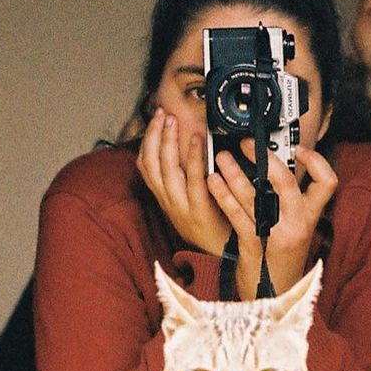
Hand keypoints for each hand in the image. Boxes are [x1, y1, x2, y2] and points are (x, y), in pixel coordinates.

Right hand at [136, 108, 230, 255]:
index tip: (154, 121)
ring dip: (167, 142)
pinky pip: (192, 180)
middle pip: (151, 163)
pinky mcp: (199, 210)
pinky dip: (192, 158)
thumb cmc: (212, 226)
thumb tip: (186, 151)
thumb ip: (185, 180)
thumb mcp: (189, 203)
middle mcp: (169, 201)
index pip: (145, 166)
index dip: (146, 141)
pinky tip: (196, 142)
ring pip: (166, 170)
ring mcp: (181, 206)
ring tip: (172, 122)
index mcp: (166, 198)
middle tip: (162, 114)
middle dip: (154, 135)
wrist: (225, 256)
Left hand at [207, 142, 336, 298]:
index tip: (298, 149)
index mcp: (309, 216)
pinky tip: (212, 182)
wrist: (276, 298)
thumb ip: (290, 202)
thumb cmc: (281, 258)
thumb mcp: (295, 228)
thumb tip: (276, 168)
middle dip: (265, 157)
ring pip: (255, 196)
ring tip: (221, 157)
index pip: (328, 182)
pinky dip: (222, 195)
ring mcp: (276, 235)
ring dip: (234, 172)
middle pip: (287, 182)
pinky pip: (236, 215)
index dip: (316, 161)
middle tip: (246, 144)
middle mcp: (297, 224)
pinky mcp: (254, 246)